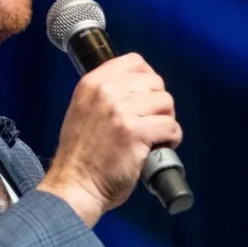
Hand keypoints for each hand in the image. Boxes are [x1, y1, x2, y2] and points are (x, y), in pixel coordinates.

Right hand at [35, 53, 181, 224]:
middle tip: (153, 121)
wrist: (75, 185)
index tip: (149, 97)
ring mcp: (121, 111)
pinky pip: (171, 126)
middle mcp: (107, 92)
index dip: (149, 79)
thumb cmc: (81, 156)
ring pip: (166, 102)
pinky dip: (172, 138)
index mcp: (92, 83)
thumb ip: (106, 95)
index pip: (135, 61)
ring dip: (167, 120)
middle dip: (160, 103)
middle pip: (155, 82)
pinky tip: (160, 146)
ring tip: (156, 135)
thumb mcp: (83, 110)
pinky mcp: (136, 133)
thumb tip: (138, 90)